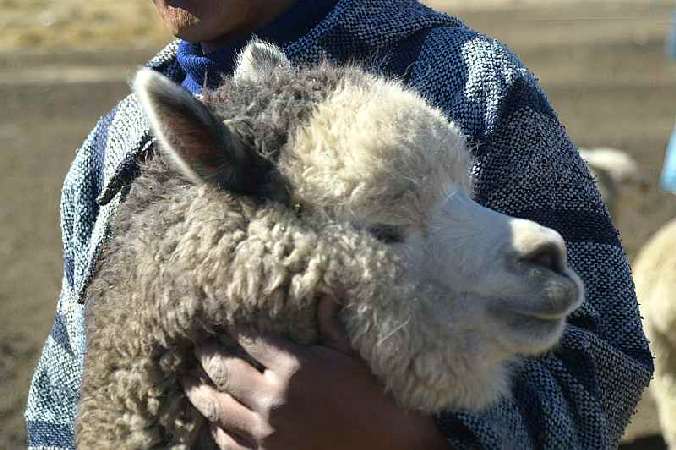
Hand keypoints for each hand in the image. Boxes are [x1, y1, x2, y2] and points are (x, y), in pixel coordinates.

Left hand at [183, 298, 447, 449]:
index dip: (232, 328)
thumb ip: (330, 326)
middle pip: (224, 369)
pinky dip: (217, 428)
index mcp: (295, 366)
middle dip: (207, 355)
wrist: (388, 448)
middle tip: (197, 346)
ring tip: (191, 381)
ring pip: (217, 407)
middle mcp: (274, 397)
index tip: (221, 320)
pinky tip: (214, 421)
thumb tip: (325, 292)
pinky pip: (227, 441)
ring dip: (200, 391)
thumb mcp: (353, 358)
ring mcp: (266, 432)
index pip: (249, 338)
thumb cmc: (375, 399)